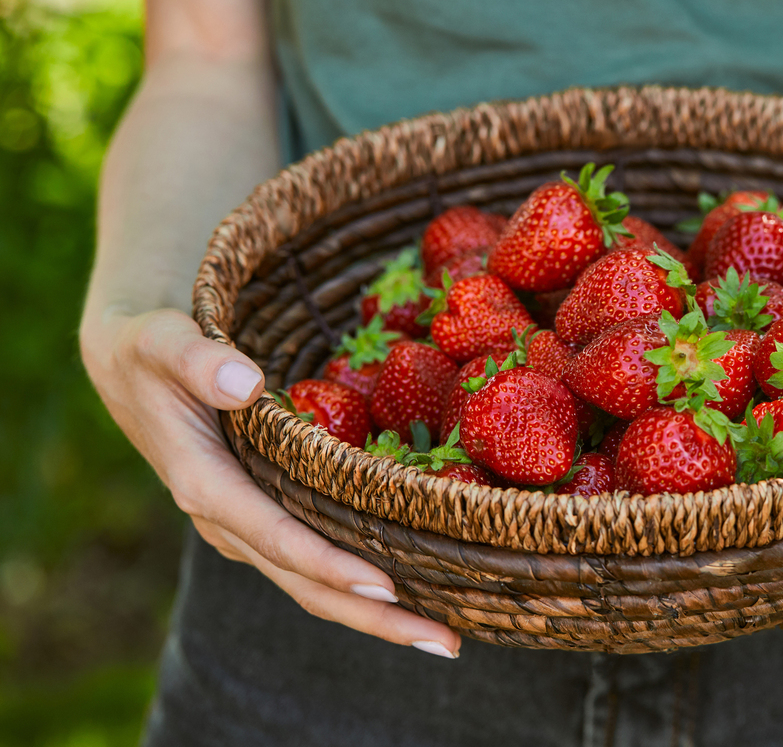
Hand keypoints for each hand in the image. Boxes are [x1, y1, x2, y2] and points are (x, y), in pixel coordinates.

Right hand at [80, 306, 460, 658]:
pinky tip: (413, 590)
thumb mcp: (163, 343)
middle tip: (447, 643)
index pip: (275, 536)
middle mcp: (227, 520)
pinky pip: (313, 561)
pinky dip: (358, 583)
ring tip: (444, 635)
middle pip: (305, 584)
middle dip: (374, 617)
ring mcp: (246, 525)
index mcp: (205, 484)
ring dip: (376, 615)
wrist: (131, 368)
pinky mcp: (262, 517)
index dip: (329, 565)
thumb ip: (199, 362)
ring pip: (313, 584)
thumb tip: (246, 386)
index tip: (386, 588)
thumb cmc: (150, 350)